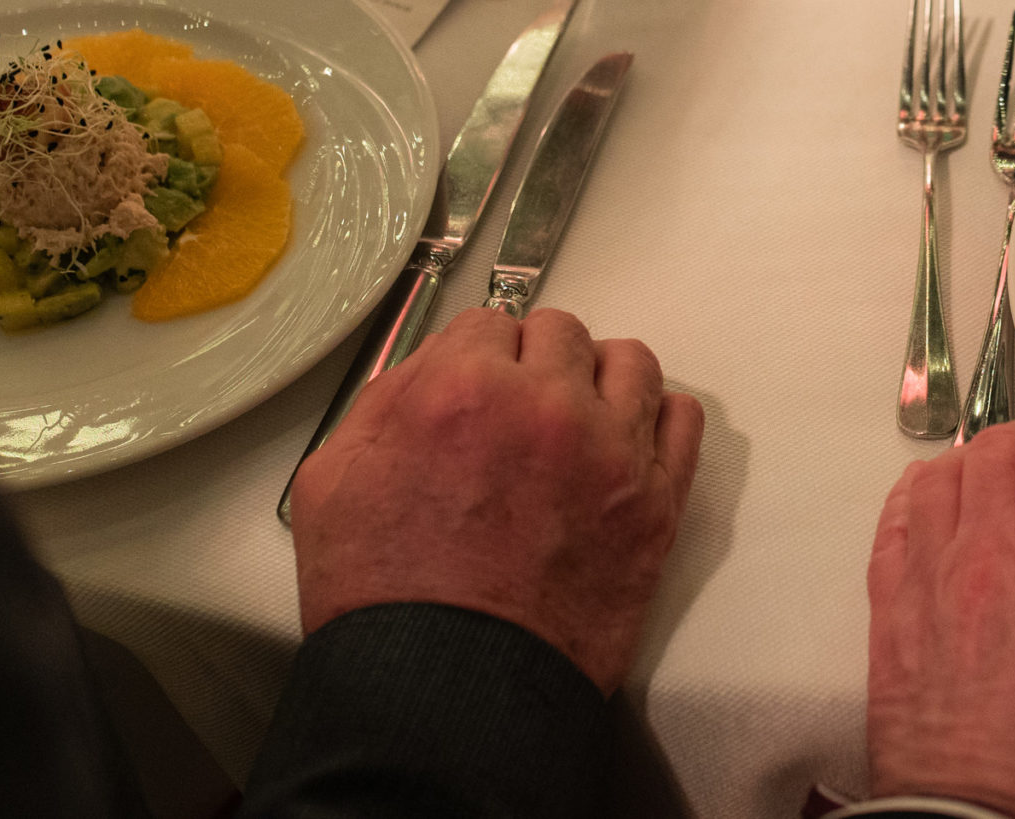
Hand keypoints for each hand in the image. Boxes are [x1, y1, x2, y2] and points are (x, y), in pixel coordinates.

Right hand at [288, 306, 702, 692]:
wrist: (445, 690)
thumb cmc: (383, 596)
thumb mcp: (331, 478)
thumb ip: (385, 401)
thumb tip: (433, 369)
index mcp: (463, 387)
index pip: (489, 324)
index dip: (478, 360)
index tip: (478, 390)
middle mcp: (546, 404)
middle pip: (560, 334)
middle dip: (534, 366)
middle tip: (518, 413)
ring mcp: (611, 450)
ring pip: (629, 362)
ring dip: (599, 381)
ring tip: (577, 421)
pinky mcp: (655, 502)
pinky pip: (682, 420)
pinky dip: (656, 419)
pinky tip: (626, 442)